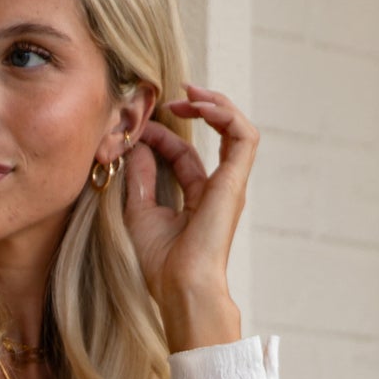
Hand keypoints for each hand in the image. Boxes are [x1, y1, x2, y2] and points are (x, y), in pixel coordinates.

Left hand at [122, 85, 258, 353]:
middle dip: (197, 108)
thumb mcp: (139, 211)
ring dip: (214, 104)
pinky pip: (243, 135)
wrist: (181, 286)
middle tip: (171, 95)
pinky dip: (224, 114)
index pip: (184, 155)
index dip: (162, 135)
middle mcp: (219, 189)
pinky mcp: (236, 181)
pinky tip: (199, 105)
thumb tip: (135, 146)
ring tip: (189, 92)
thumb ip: (140, 178)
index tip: (138, 129)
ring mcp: (230, 184)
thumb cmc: (160, 263)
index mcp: (198, 199)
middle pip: (215, 135)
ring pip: (236, 129)